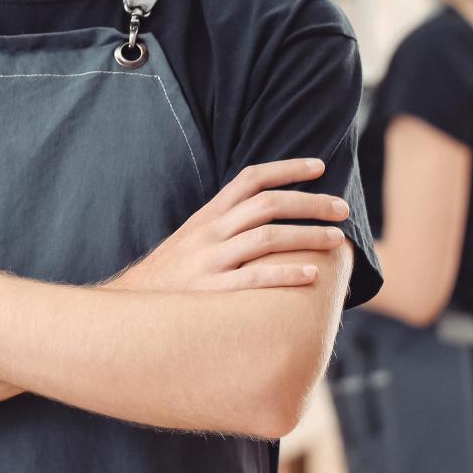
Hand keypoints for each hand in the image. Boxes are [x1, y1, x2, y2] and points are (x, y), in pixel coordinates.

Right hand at [110, 157, 351, 292]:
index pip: (250, 180)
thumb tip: (266, 212)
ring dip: (306, 236)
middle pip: (266, 205)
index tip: (319, 167)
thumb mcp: (192, 237)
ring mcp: (209, 261)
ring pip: (265, 238)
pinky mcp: (210, 291)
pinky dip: (283, 274)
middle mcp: (210, 233)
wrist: (131, 305)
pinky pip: (252, 279)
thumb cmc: (171, 273)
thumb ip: (224, 223)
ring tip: (336, 240)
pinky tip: (310, 276)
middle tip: (342, 209)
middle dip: (309, 203)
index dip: (286, 169)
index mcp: (207, 216)